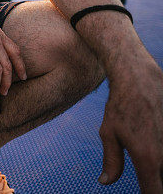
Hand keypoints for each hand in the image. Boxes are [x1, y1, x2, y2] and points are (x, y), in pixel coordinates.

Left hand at [98, 60, 162, 192]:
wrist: (140, 78)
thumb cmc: (120, 105)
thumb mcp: (109, 133)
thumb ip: (111, 161)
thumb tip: (105, 181)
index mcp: (148, 158)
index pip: (155, 193)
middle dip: (156, 184)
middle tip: (147, 180)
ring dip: (160, 168)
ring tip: (148, 155)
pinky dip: (162, 155)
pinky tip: (154, 145)